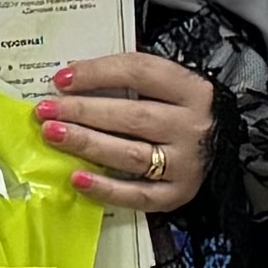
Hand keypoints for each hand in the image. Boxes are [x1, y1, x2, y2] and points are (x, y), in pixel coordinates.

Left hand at [39, 51, 215, 213]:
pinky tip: (77, 178)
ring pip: (130, 154)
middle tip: (46, 111)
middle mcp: (191, 126)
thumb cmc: (181, 112)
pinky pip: (137, 195)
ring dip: (87, 144)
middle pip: (132, 116)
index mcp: (191, 90)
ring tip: (53, 135)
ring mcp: (186, 163)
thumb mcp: (169, 86)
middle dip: (83, 112)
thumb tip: (72, 80)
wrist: (221, 148)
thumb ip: (131, 79)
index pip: (140, 73)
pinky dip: (105, 188)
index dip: (97, 73)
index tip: (62, 80)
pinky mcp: (177, 194)